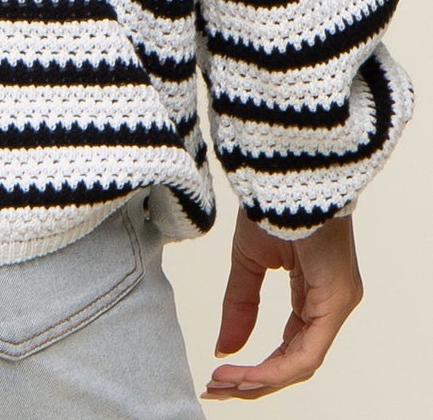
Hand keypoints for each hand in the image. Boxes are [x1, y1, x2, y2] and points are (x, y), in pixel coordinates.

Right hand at [202, 207, 361, 399]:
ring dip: (259, 380)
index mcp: (316, 293)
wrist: (287, 168)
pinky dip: (274, 368)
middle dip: (253, 381)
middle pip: (296, 361)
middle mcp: (333, 304)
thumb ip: (240, 305)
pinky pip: (307, 352)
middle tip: (217, 388)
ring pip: (301, 362)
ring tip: (223, 383)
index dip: (256, 367)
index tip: (219, 373)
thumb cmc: (275, 201)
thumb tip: (225, 348)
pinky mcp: (337, 300)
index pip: (291, 345)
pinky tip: (245, 373)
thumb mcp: (249, 260)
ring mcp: (338, 303)